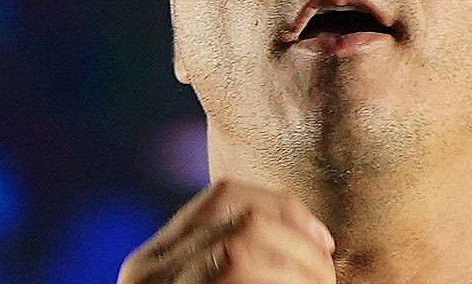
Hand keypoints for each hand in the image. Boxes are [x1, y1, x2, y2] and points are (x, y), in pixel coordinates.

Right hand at [118, 179, 336, 282]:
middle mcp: (144, 270)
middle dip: (299, 242)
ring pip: (243, 244)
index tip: (322, 240)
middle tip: (327, 276)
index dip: (281, 206)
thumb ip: (226, 264)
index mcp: (153, 261)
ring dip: (298, 267)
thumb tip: (308, 244)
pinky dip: (281, 281)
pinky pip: (234, 268)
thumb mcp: (207, 282)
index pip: (221, 196)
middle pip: (241, 218)